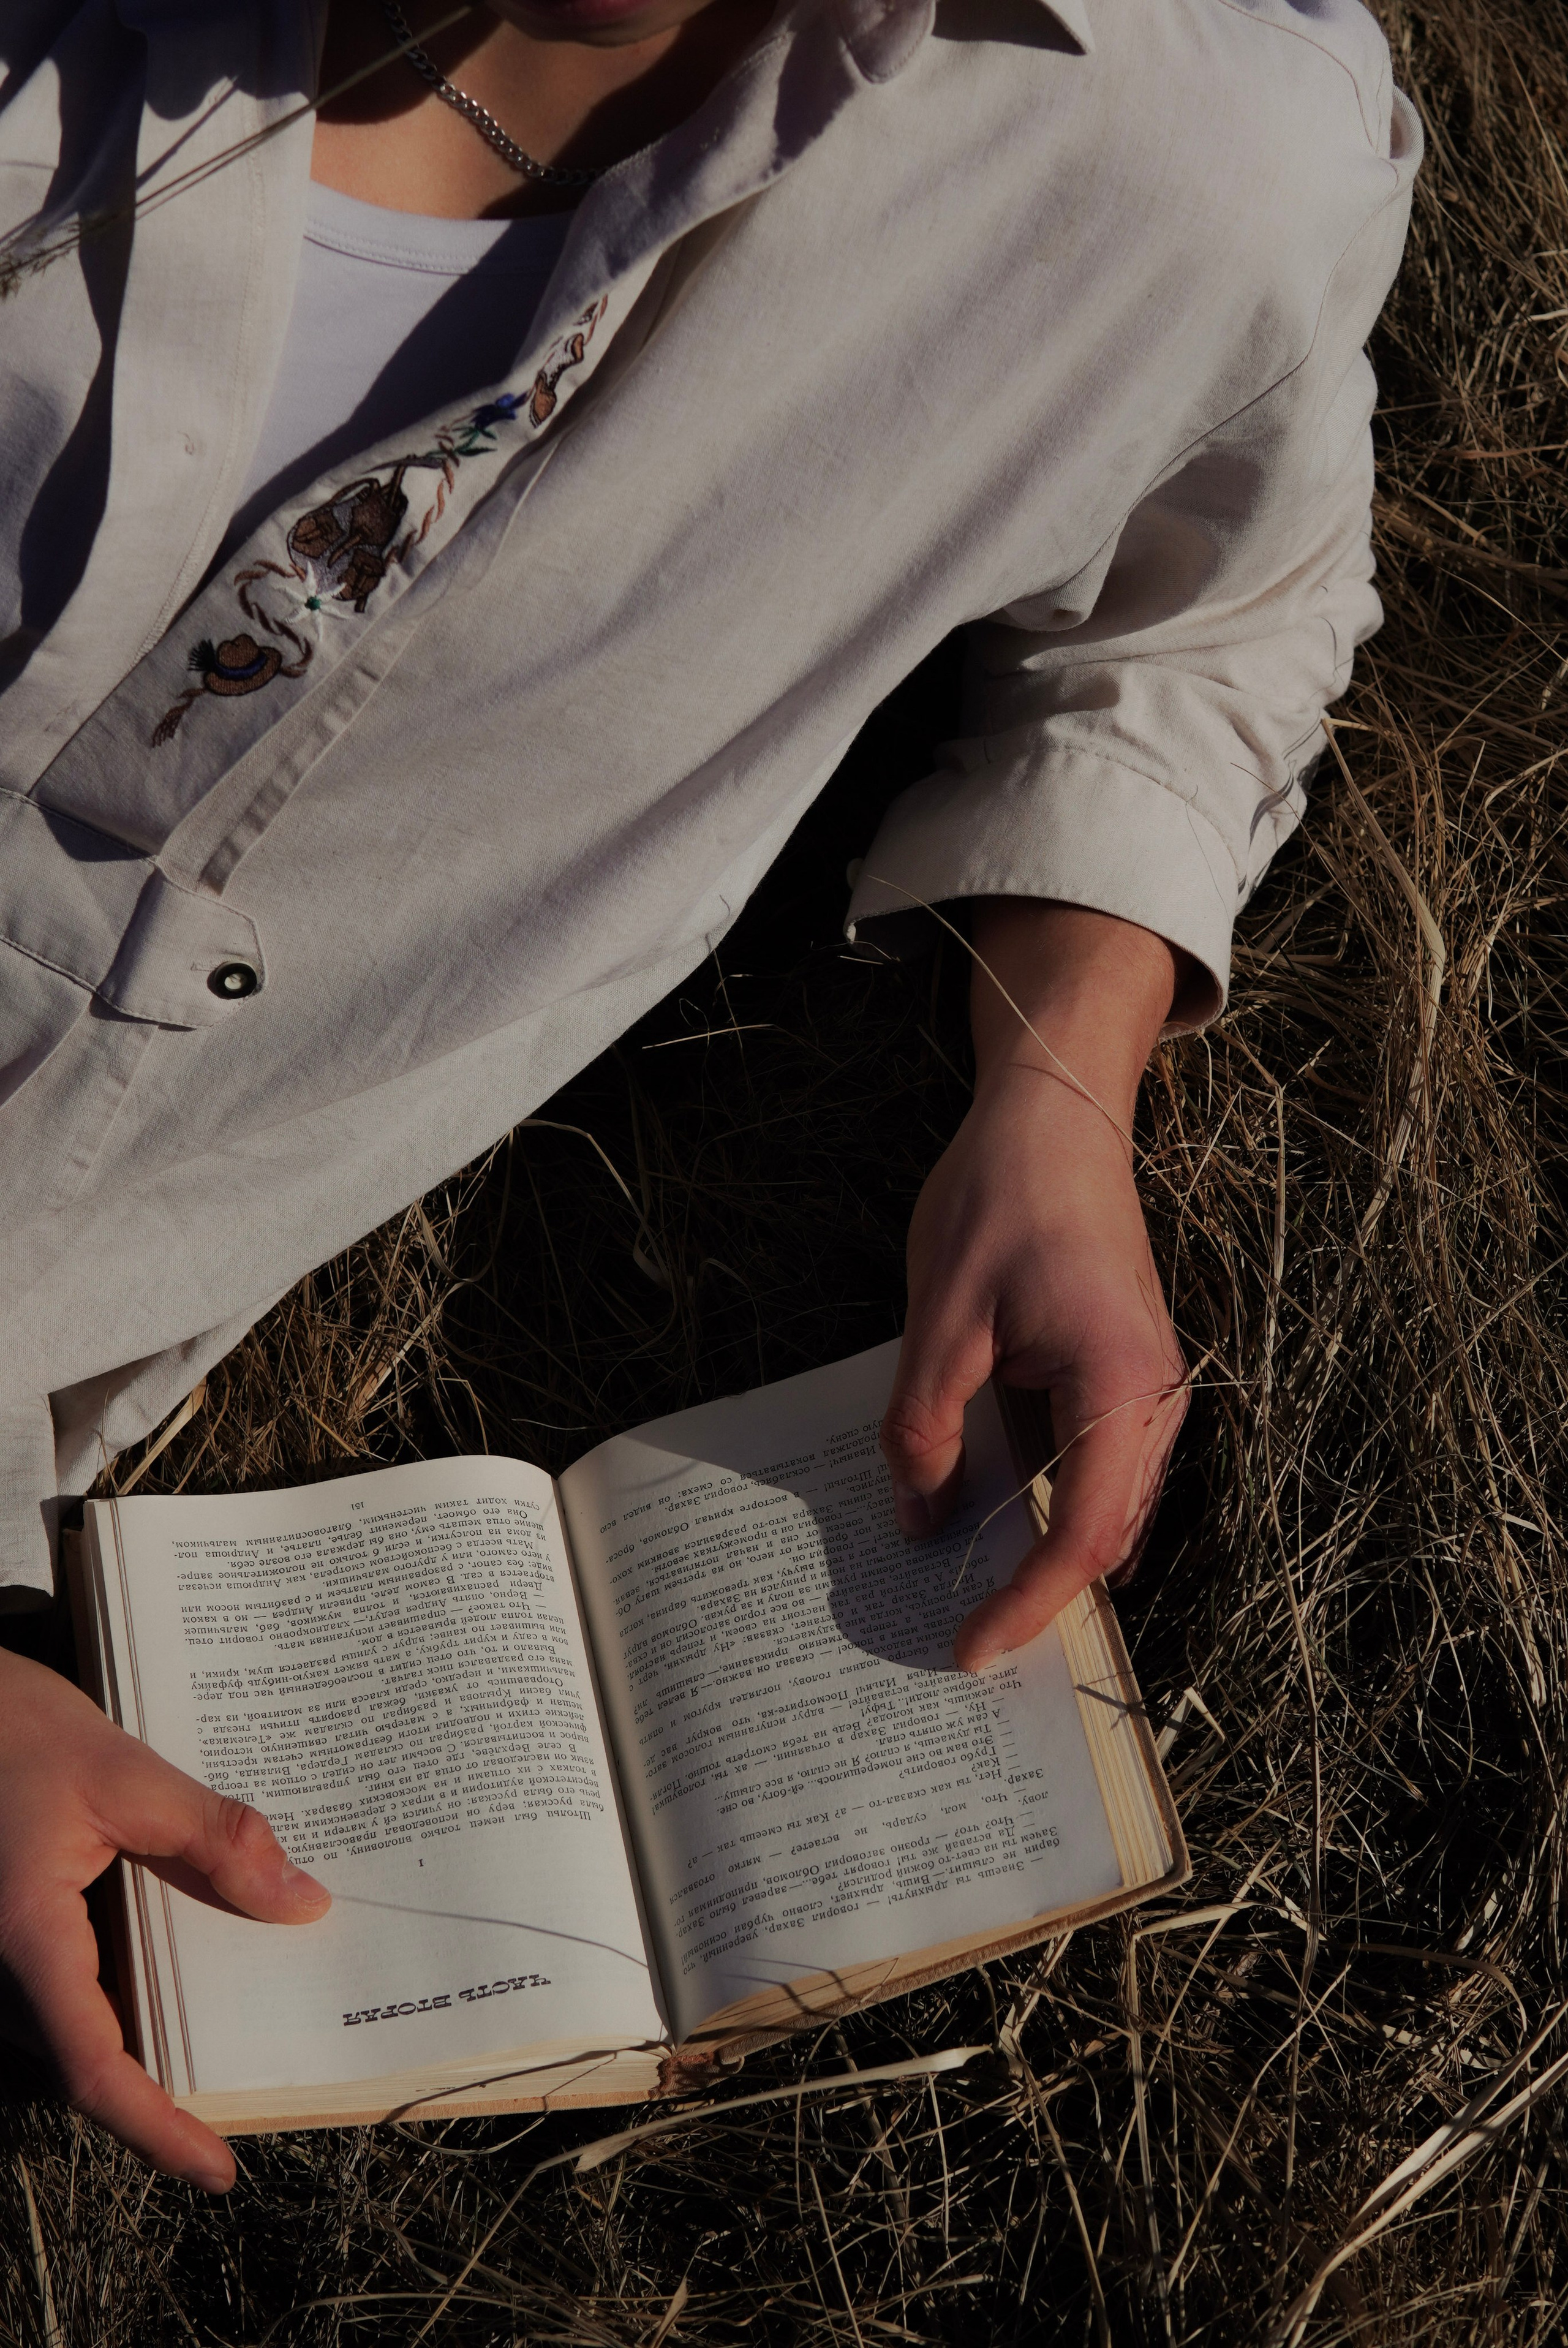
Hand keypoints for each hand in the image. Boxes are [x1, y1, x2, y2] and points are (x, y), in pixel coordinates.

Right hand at [0, 1646, 329, 2188]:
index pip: (94, 2069)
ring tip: (222, 2025)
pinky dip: (106, 1999)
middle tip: (245, 2089)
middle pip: (80, 2060)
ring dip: (131, 2041)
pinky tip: (165, 1963)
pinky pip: (49, 1995)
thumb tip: (303, 1903)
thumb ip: (215, 1839)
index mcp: (25, 1937)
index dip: (157, 2129)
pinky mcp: (0, 1938)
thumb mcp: (128, 1774)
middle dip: (159, 2087)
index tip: (218, 2168)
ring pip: (62, 2032)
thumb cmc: (17, 1729)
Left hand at [880, 902, 1189, 1669]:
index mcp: (1121, 1385)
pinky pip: (1094, 1464)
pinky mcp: (1122, 1373)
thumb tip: (919, 1521)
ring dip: (1045, 1555)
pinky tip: (989, 1518)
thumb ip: (926, 1427)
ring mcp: (1145, 1386)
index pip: (1085, 1535)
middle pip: (1109, 1534)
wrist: (1057, 1114)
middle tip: (963, 1643)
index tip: (970, 1650)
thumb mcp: (940, 1319)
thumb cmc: (1004, 1198)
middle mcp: (1154, 1397)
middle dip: (1041, 1597)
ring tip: (971, 1599)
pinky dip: (1048, 1505)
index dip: (1028, 1605)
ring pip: (1106, 1505)